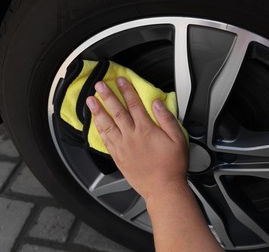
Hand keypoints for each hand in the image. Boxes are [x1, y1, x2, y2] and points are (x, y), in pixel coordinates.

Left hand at [86, 77, 188, 200]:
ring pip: (107, 125)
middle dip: (107, 96)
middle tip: (99, 85)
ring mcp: (123, 147)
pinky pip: (105, 140)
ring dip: (98, 111)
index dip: (126, 90)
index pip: (134, 104)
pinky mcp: (118, 158)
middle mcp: (131, 136)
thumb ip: (167, 119)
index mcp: (146, 129)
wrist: (163, 188)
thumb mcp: (178, 139)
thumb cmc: (172, 165)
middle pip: (117, 111)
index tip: (120, 80)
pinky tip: (95, 123)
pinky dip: (99, 130)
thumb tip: (157, 103)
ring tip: (90, 101)